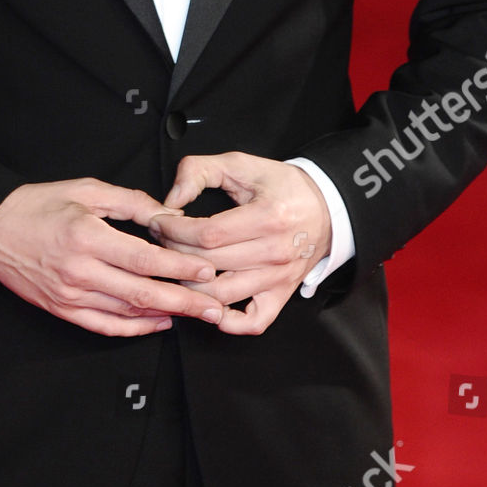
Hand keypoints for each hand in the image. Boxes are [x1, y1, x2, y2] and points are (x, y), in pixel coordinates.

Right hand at [0, 177, 225, 336]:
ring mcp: (70, 296)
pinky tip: (159, 323)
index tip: (207, 270)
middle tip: (215, 306)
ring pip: (127, 314)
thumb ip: (130, 202)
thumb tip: (169, 214)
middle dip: (184, 302)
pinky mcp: (63, 310)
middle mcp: (80, 271)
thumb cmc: (40, 203)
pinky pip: (105, 326)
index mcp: (88, 236)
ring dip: (165, 316)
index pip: (144, 259)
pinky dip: (135, 329)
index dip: (179, 267)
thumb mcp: (86, 190)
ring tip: (196, 314)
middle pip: (142, 294)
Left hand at [148, 152, 330, 335]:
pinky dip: (228, 322)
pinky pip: (253, 322)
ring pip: (222, 296)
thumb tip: (172, 198)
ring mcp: (279, 277)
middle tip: (162, 240)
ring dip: (189, 286)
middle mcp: (274, 251)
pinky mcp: (282, 294)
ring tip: (176, 268)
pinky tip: (209, 305)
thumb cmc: (281, 185)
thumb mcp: (241, 164)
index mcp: (266, 216)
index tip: (159, 222)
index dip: (174, 230)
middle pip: (209, 265)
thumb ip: (200, 170)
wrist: (327, 206)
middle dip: (173, 253)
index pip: (206, 234)